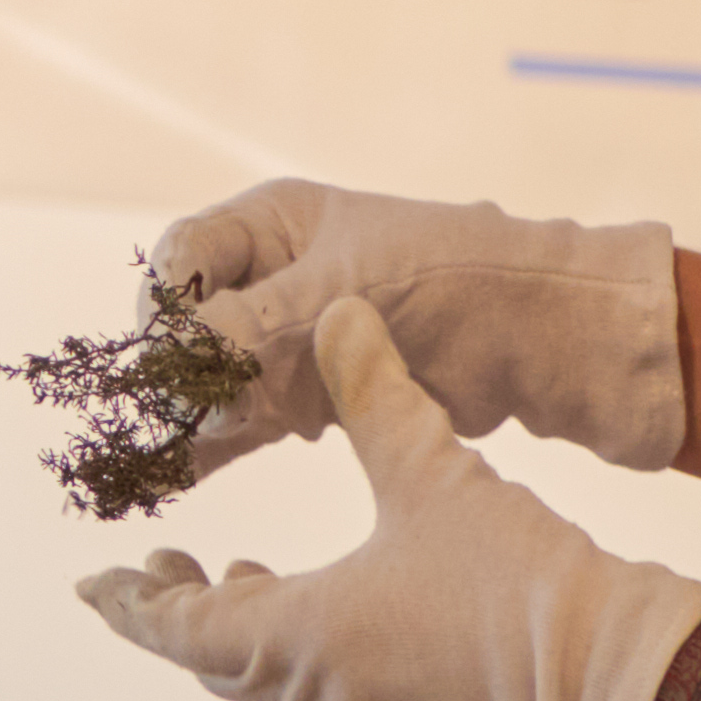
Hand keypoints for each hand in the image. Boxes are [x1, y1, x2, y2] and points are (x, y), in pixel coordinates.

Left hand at [77, 298, 700, 700]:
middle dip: (193, 614)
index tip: (94, 585)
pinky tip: (351, 639)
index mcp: (301, 638)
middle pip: (226, 665)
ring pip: (286, 694)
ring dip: (262, 641)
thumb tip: (340, 314)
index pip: (181, 628)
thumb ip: (373, 394)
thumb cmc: (513, 579)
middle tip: (172, 569)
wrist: (612, 679)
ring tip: (254, 583)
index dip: (133, 603)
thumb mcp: (432, 471)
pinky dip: (327, 676)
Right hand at [147, 179, 683, 484]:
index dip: (164, 305)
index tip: (165, 355)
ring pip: (206, 379)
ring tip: (151, 461)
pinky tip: (173, 476)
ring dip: (183, 415)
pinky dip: (212, 444)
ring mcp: (286, 339)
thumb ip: (247, 327)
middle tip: (161, 419)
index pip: (182, 256)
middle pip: (185, 324)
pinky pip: (240, 418)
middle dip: (169, 372)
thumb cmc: (453, 284)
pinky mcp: (307, 396)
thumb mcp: (341, 296)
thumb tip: (166, 367)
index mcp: (273, 223)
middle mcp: (270, 277)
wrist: (548, 339)